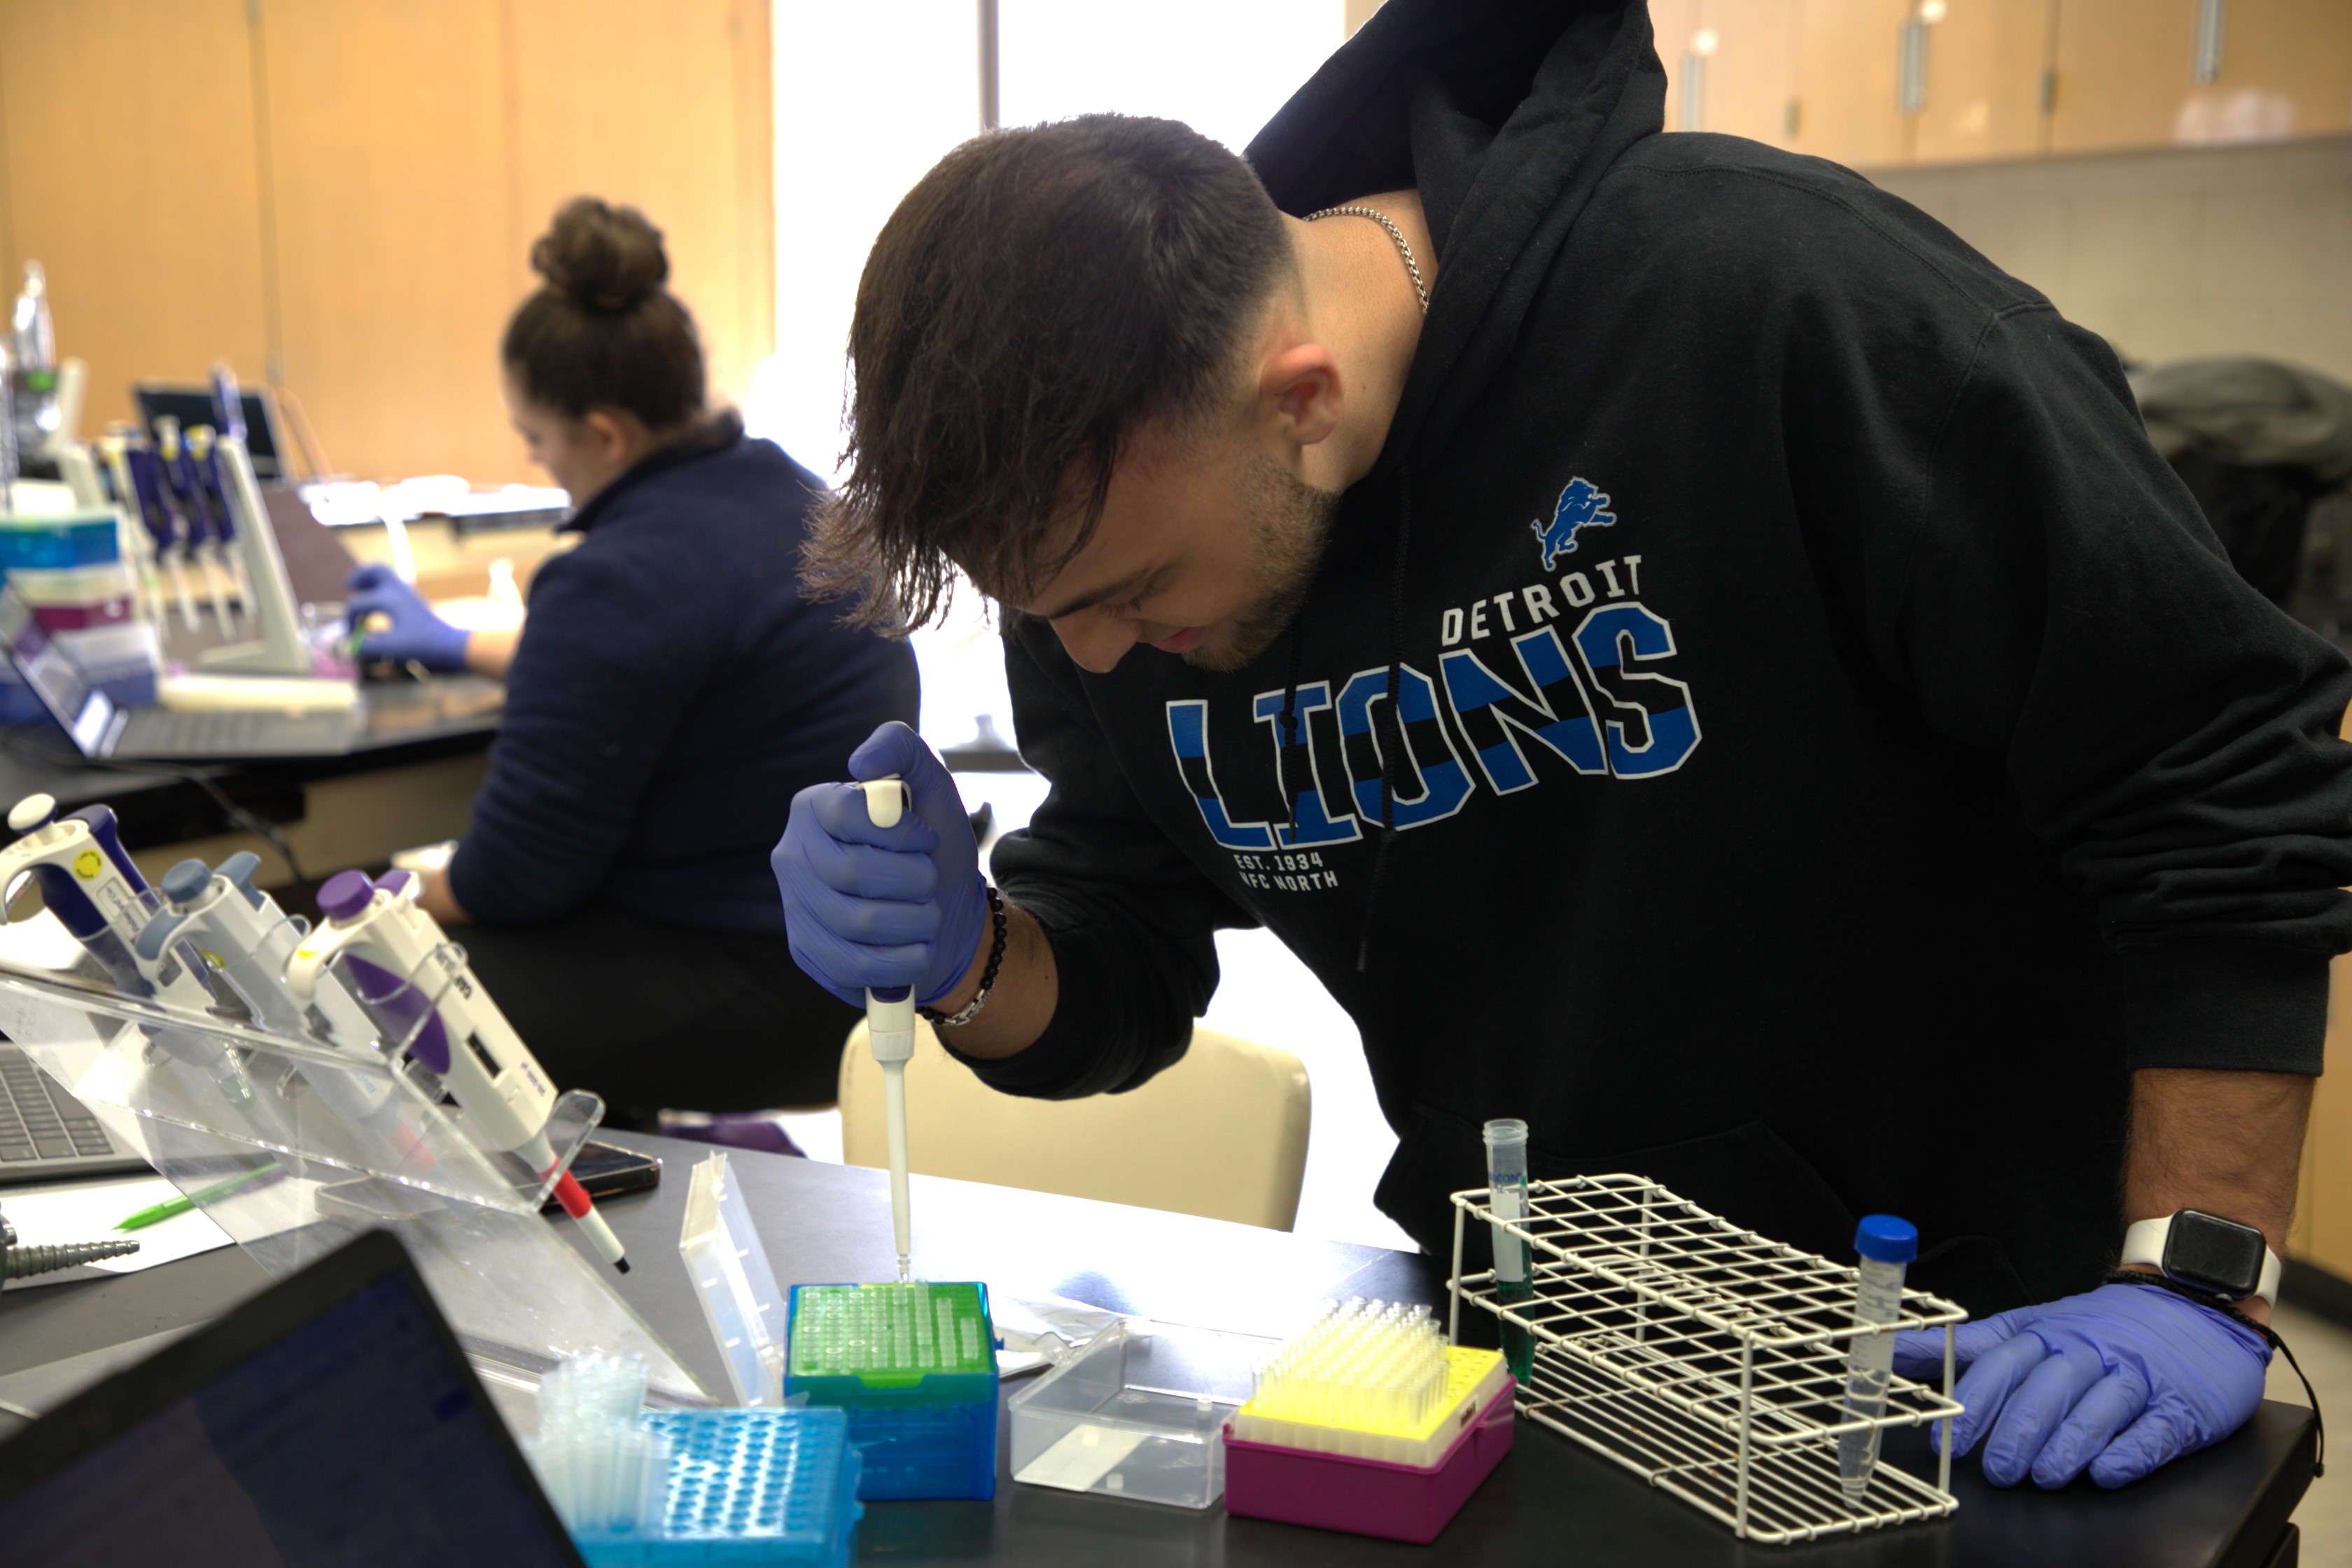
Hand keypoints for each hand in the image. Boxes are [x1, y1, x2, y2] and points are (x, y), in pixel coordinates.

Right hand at [344, 563, 468, 670]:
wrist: (451, 645)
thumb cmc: (423, 645)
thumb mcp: (393, 648)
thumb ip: (368, 647)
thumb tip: (350, 648)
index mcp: (389, 599)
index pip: (357, 604)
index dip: (349, 620)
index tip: (353, 636)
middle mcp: (398, 591)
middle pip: (376, 570)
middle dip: (360, 576)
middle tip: (350, 585)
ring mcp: (408, 594)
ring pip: (386, 576)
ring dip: (371, 581)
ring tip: (360, 590)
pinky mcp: (414, 601)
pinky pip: (393, 586)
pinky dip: (382, 590)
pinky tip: (379, 607)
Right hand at [772, 721, 987, 1009]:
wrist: (944, 916)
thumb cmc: (932, 849)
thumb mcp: (931, 788)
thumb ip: (902, 748)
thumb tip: (860, 761)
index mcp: (814, 806)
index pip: (850, 814)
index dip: (902, 832)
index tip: (927, 839)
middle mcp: (792, 853)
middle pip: (854, 872)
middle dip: (914, 880)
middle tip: (930, 882)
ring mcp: (794, 905)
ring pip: (857, 923)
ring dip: (913, 922)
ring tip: (927, 915)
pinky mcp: (806, 951)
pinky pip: (851, 965)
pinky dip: (899, 960)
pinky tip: (916, 950)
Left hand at [1891, 1281, 2268, 1488]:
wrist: (2192, 1299)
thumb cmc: (2101, 1325)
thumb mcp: (2031, 1326)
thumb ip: (1969, 1346)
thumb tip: (1896, 1351)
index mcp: (2048, 1334)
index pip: (2003, 1365)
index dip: (1975, 1401)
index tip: (1949, 1436)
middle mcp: (2089, 1352)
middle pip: (2047, 1389)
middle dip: (2017, 1431)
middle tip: (1996, 1468)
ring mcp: (2136, 1377)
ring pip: (2097, 1409)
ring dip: (2067, 1446)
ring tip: (2045, 1475)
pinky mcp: (2179, 1404)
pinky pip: (2154, 1430)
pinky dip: (2129, 1452)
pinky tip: (2106, 1471)